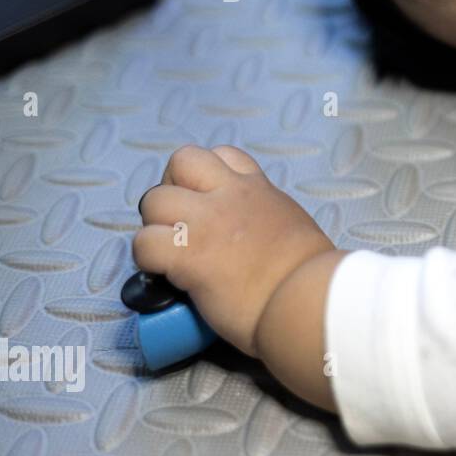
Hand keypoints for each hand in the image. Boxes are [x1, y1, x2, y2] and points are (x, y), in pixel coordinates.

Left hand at [132, 145, 334, 357]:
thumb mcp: (296, 228)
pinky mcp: (185, 254)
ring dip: (156, 226)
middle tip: (181, 223)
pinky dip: (147, 261)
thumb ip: (270, 220)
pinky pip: (143, 244)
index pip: (222, 156)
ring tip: (170, 253)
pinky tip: (166, 277)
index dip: (206, 175)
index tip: (208, 200)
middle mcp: (229, 196)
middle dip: (173, 188)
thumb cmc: (312, 276)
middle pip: (181, 161)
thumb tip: (257, 239)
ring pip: (154, 200)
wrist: (307, 299)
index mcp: (258, 190)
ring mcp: (205, 222)